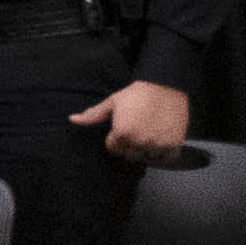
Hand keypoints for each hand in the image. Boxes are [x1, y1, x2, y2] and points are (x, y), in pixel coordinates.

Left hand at [73, 78, 192, 161]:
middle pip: (129, 154)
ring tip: (149, 133)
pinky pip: (166, 158)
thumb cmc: (136, 93)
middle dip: (130, 145)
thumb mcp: (112, 102)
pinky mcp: (173, 144)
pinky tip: (161, 140)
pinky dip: (163, 154)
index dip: (116, 138)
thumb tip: (72, 119)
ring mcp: (157, 144)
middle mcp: (139, 141)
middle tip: (137, 130)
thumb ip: (93, 115)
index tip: (123, 128)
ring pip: (146, 157)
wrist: (165, 86)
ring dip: (146, 150)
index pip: (113, 148)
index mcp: (122, 133)